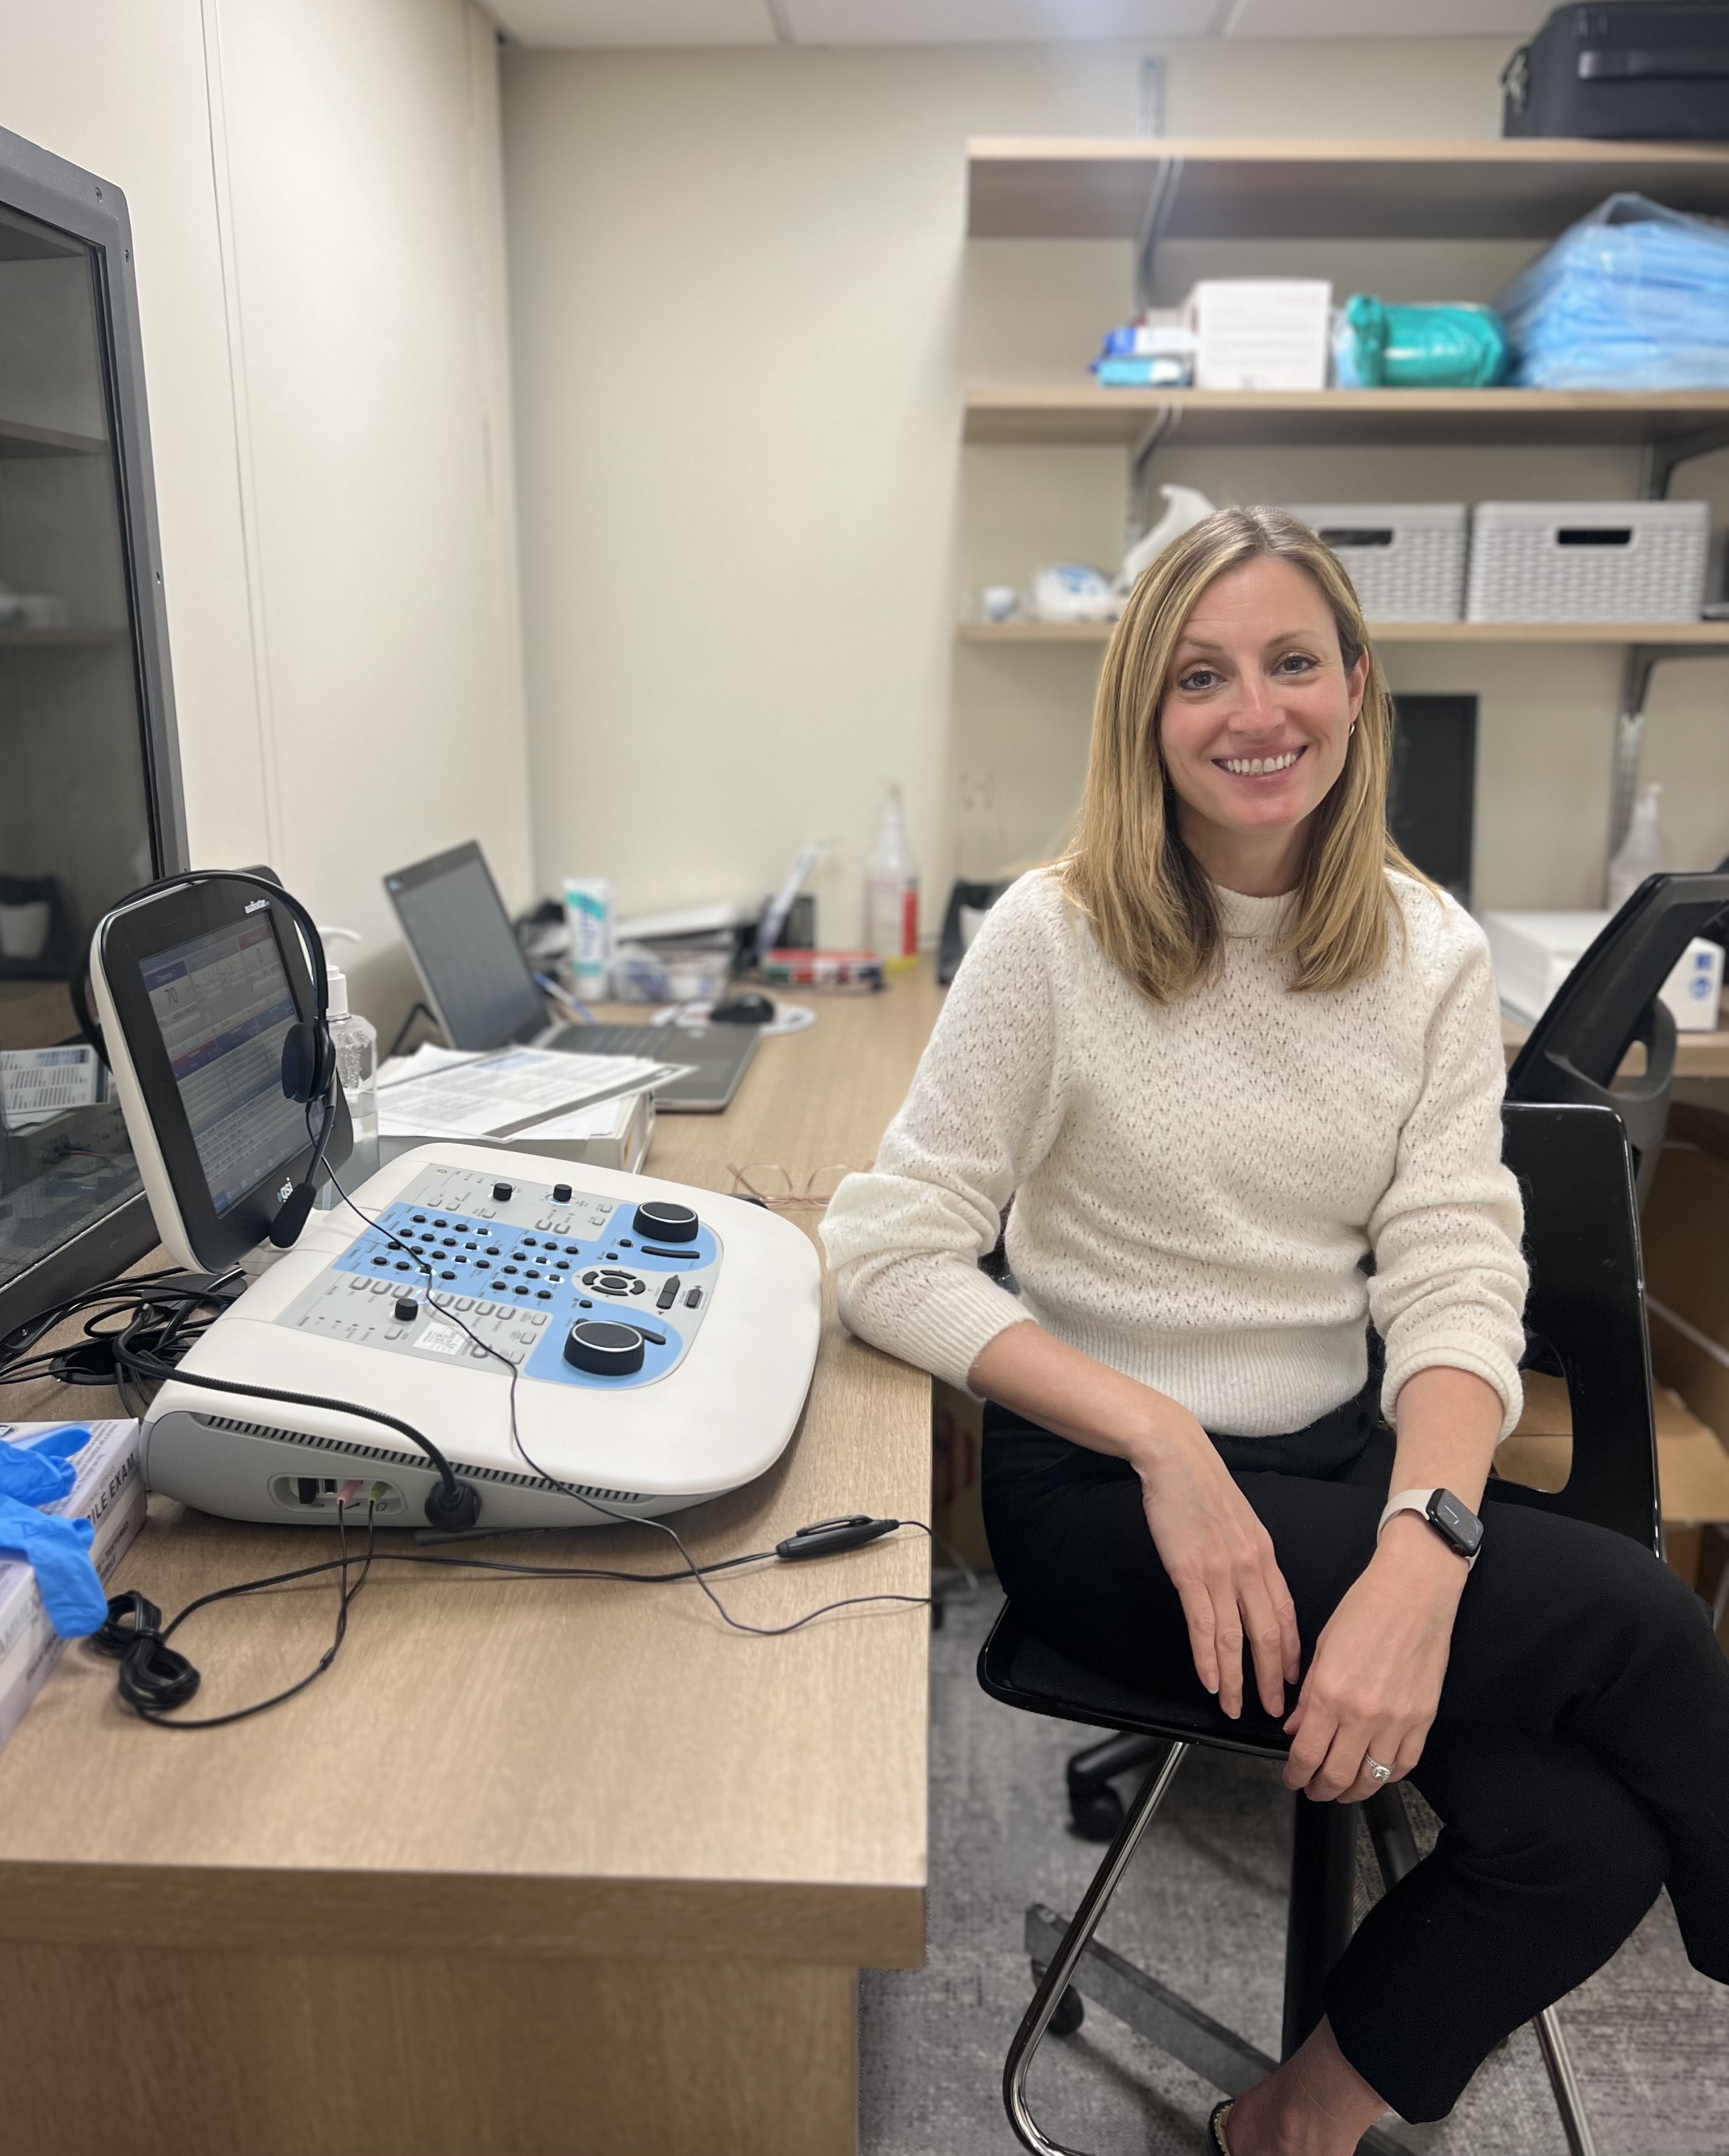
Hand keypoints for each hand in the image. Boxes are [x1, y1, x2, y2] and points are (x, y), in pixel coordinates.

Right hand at [1132, 1407, 1300, 1719]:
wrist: (1175, 1457)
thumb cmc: (1202, 1488)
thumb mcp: (1241, 1523)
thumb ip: (1249, 1558)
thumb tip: (1252, 1590)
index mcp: (1265, 1556)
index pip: (1287, 1615)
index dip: (1293, 1653)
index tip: (1297, 1682)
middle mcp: (1250, 1567)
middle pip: (1269, 1635)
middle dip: (1274, 1679)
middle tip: (1275, 1712)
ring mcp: (1221, 1571)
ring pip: (1235, 1638)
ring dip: (1238, 1679)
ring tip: (1239, 1708)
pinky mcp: (1190, 1571)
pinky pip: (1203, 1624)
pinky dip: (1207, 1658)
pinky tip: (1211, 1682)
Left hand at [1283, 1514, 1465, 1801]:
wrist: (1414, 1590)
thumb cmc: (1365, 1608)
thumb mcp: (1322, 1648)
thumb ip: (1308, 1695)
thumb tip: (1295, 1728)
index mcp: (1331, 1693)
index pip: (1307, 1754)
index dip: (1295, 1774)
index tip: (1291, 1777)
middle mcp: (1363, 1714)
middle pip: (1338, 1776)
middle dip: (1320, 1790)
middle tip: (1312, 1789)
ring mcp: (1398, 1720)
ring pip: (1373, 1778)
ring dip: (1353, 1792)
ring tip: (1342, 1790)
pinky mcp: (1424, 1718)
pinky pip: (1406, 1764)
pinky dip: (1388, 1776)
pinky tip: (1377, 1772)